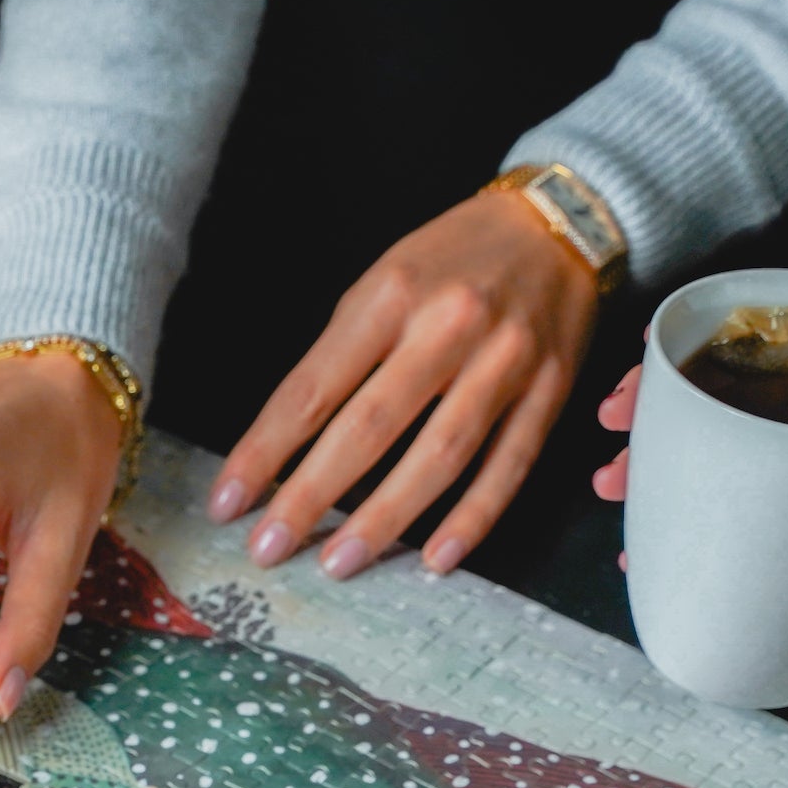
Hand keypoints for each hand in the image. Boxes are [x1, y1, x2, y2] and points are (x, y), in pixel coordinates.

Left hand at [211, 188, 596, 577]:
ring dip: (385, 517)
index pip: (314, 387)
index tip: (227, 502)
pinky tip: (435, 558)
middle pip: (370, 426)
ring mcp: (505, 362)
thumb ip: (344, 353)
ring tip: (339, 562)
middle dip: (312, 494)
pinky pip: (507, 466)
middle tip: (270, 548)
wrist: (559, 224)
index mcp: (392, 294)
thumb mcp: (384, 280)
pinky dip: (472, 518)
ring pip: (439, 454)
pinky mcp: (548, 393)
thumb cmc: (455, 257)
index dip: (266, 450)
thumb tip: (291, 441)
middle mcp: (450, 327)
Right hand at [593, 381, 787, 670]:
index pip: (772, 343)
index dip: (694, 355)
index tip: (644, 386)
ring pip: (725, 444)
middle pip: (730, 391)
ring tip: (617, 493)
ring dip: (664, 464)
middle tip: (613, 451)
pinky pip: (739, 501)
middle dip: (660, 415)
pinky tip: (650, 543)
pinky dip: (693, 515)